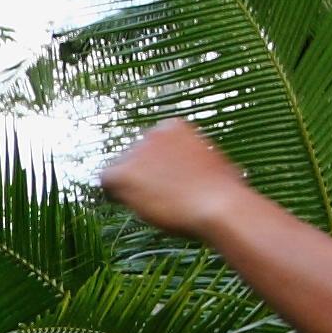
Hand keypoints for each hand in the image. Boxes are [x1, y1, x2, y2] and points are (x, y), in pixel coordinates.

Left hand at [97, 122, 251, 238]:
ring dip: (133, 188)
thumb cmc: (225, 191)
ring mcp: (136, 151)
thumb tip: (192, 172)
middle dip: (144, 176)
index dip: (157, 169)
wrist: (219, 205)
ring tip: (157, 203)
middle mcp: (151, 133)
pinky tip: (138, 204)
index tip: (168, 182)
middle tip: (162, 196)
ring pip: (122, 172)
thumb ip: (193, 160)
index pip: (152, 147)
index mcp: (173, 126)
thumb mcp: (214, 163)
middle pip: (135, 157)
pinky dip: (116, 196)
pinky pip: (106, 184)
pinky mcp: (123, 173)